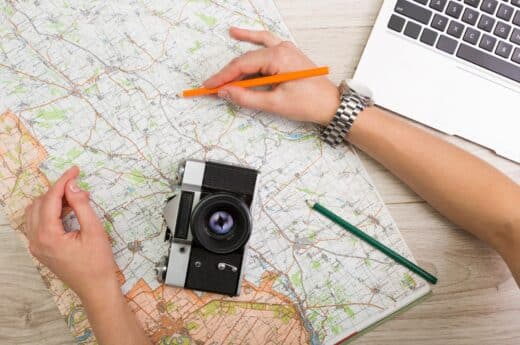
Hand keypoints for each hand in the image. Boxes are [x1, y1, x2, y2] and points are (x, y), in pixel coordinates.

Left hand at [25, 166, 118, 301]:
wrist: (96, 288)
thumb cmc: (98, 262)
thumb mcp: (94, 231)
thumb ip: (82, 206)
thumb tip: (73, 186)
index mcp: (48, 235)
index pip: (50, 199)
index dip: (63, 181)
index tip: (75, 170)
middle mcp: (36, 240)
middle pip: (39, 203)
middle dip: (57, 190)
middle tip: (77, 185)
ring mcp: (36, 246)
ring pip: (35, 212)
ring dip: (51, 201)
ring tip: (73, 198)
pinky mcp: (41, 249)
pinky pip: (37, 224)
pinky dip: (49, 212)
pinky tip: (67, 211)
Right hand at [204, 27, 339, 124]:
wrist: (331, 104)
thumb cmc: (309, 104)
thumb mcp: (275, 104)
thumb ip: (247, 97)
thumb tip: (225, 92)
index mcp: (278, 58)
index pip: (242, 65)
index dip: (223, 77)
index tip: (209, 87)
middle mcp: (281, 49)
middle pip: (246, 58)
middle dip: (228, 73)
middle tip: (212, 85)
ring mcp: (285, 49)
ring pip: (254, 50)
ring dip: (237, 59)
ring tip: (221, 66)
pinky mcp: (287, 54)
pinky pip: (265, 44)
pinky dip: (252, 41)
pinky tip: (237, 35)